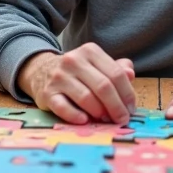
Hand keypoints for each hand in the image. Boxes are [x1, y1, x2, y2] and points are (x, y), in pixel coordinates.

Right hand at [17, 43, 135, 124]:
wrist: (41, 70)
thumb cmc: (77, 72)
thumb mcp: (97, 65)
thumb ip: (116, 69)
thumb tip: (130, 74)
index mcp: (90, 51)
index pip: (116, 74)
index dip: (127, 94)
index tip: (131, 109)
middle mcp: (73, 61)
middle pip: (103, 86)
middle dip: (116, 106)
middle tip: (122, 119)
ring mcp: (59, 76)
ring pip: (86, 97)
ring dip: (99, 112)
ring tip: (105, 120)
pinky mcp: (47, 93)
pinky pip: (63, 107)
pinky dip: (76, 116)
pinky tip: (85, 121)